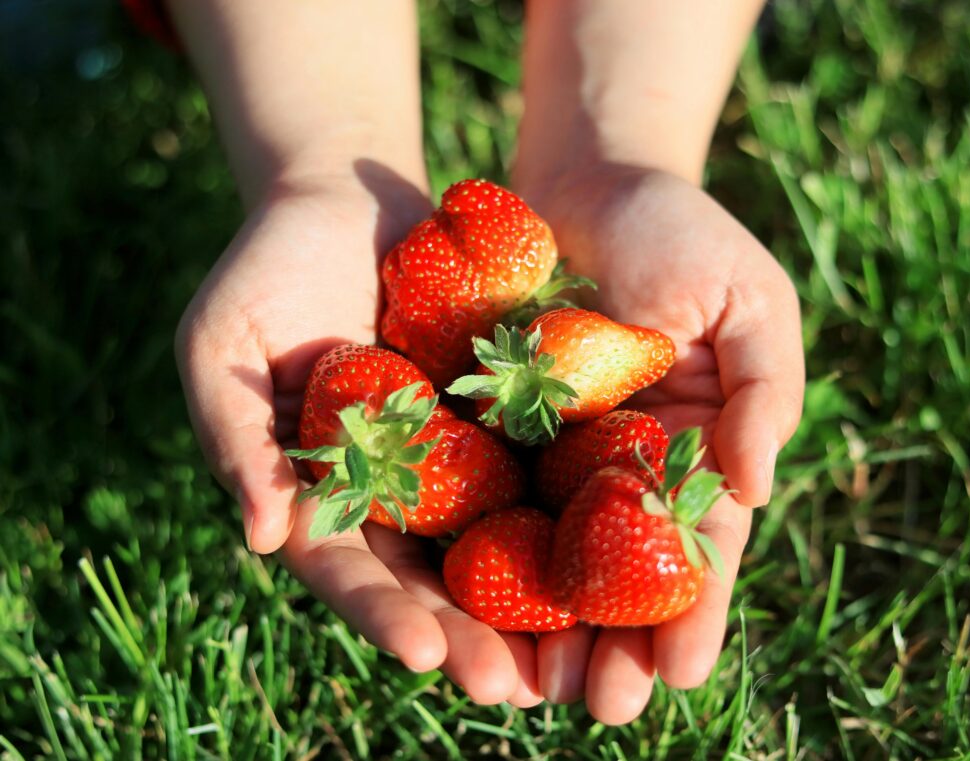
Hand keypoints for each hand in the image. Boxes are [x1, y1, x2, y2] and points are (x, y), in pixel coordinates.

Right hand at [175, 170, 542, 705]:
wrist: (347, 198)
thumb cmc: (267, 269)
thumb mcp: (224, 348)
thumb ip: (239, 442)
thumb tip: (263, 541)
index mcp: (320, 491)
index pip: (348, 568)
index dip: (383, 613)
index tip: (426, 655)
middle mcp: (391, 487)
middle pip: (429, 574)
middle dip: (468, 633)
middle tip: (516, 688)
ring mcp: (448, 453)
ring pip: (490, 537)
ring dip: (527, 597)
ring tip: (571, 650)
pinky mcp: (499, 412)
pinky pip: (534, 463)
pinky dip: (565, 508)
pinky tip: (611, 548)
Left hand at [522, 165, 804, 723]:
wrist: (589, 178)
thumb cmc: (682, 232)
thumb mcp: (748, 299)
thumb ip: (762, 390)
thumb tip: (756, 486)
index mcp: (694, 449)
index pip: (699, 547)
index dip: (694, 612)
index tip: (680, 675)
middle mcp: (623, 467)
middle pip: (620, 573)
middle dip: (614, 641)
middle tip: (600, 706)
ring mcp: (556, 452)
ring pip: (550, 556)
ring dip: (541, 625)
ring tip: (527, 688)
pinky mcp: (493, 425)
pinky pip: (484, 495)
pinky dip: (478, 552)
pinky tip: (463, 604)